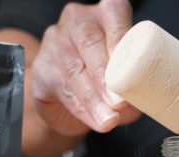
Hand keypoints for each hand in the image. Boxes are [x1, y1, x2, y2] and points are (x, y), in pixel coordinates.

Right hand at [31, 0, 140, 136]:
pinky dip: (81, 109)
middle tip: (119, 102)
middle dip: (105, 76)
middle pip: (90, 42)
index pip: (114, 14)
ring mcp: (55, 41)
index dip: (121, 37)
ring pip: (74, 69)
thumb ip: (134, 83)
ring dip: (93, 99)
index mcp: (106, 14)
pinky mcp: (41, 67)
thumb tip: (137, 100)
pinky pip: (61, 88)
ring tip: (108, 120)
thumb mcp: (128, 77)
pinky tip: (95, 121)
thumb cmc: (108, 81)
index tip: (129, 67)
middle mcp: (78, 21)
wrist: (72, 101)